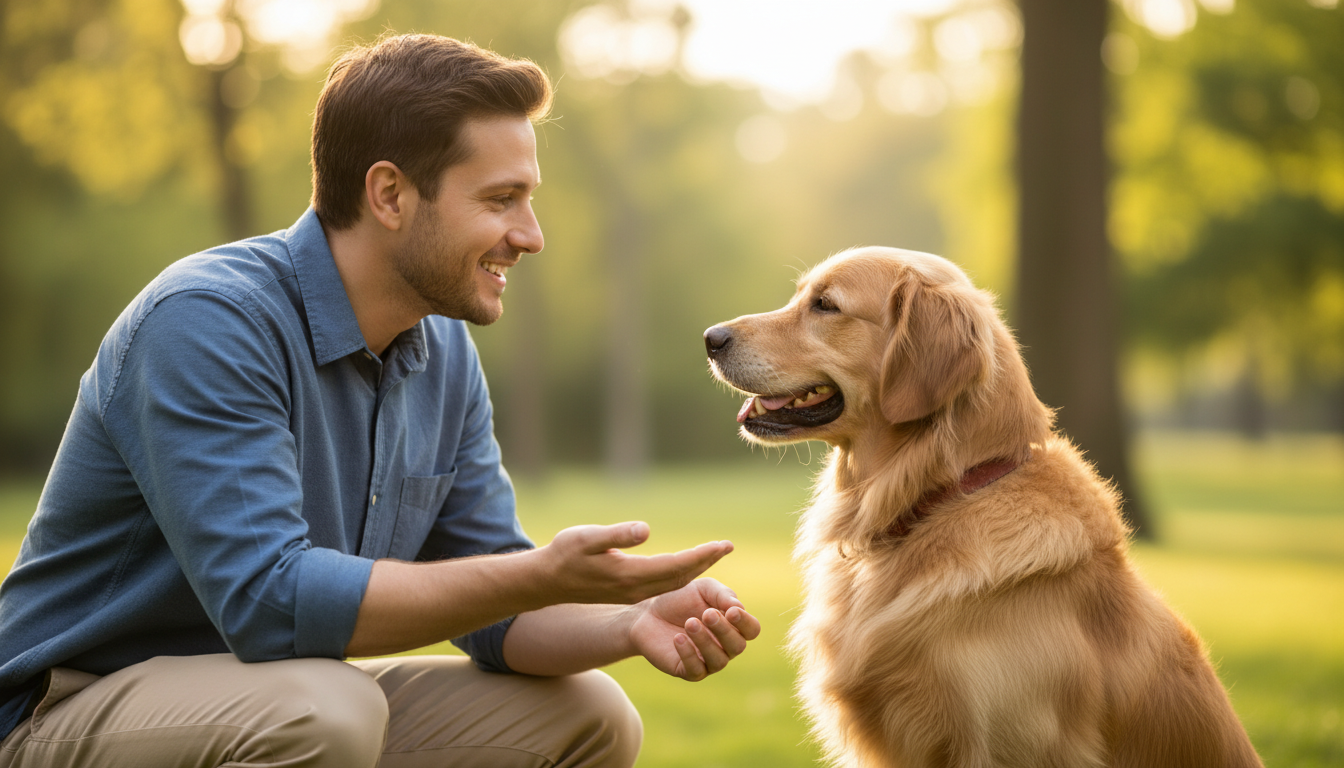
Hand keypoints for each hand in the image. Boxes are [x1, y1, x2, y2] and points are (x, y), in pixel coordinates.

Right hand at [536, 522, 732, 605]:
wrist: (547, 581)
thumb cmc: (564, 553)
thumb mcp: (586, 537)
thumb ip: (617, 534)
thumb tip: (645, 530)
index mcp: (629, 574)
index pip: (676, 566)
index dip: (701, 555)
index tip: (723, 544)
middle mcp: (636, 589)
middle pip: (681, 578)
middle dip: (706, 562)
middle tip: (728, 546)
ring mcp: (633, 594)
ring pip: (674, 584)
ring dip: (696, 569)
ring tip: (714, 554)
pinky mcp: (629, 594)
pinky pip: (664, 587)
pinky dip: (682, 575)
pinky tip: (689, 566)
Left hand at [628, 578, 761, 681]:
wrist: (647, 612)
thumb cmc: (679, 599)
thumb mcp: (702, 589)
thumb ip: (723, 595)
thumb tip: (739, 609)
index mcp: (732, 625)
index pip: (752, 630)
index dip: (745, 622)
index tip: (731, 611)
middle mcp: (724, 646)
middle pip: (738, 646)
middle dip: (724, 630)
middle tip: (706, 614)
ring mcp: (707, 661)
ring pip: (718, 660)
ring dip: (705, 641)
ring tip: (689, 623)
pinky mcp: (687, 671)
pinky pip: (697, 670)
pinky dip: (689, 654)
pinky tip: (678, 638)